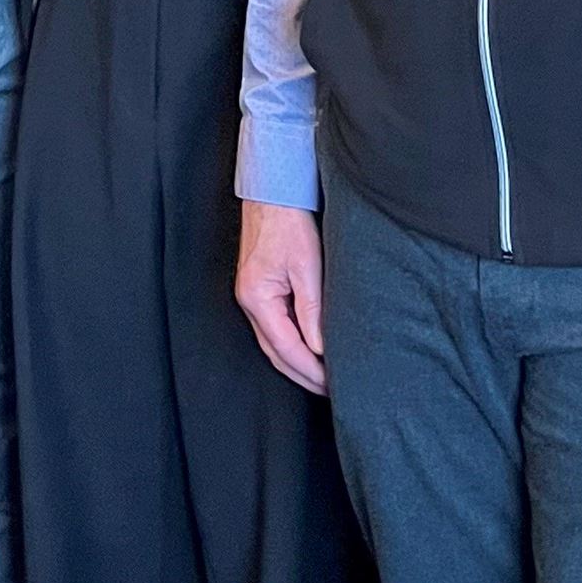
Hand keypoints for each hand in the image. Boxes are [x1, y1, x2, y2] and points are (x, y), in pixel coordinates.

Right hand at [235, 200, 326, 393]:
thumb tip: (321, 348)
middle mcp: (248, 302)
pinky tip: (309, 350)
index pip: (286, 348)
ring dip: (297, 363)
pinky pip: (273, 328)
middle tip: (331, 390)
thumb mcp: (307, 266)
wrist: (273, 192)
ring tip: (323, 377)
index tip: (333, 384)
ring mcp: (250, 296)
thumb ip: (312, 310)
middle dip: (303, 375)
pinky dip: (291, 345)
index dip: (311, 370)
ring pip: (273, 343)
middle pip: (275, 353)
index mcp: (257, 298)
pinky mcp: (258, 289)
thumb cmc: (289, 222)